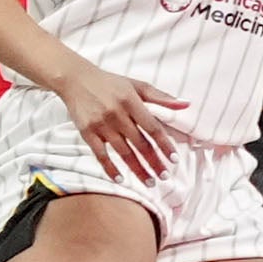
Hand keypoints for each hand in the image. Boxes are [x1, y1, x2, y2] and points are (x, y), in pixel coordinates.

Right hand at [49, 52, 199, 185]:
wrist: (76, 80)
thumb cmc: (111, 83)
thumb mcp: (137, 85)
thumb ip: (161, 97)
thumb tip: (186, 104)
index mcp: (132, 102)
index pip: (153, 128)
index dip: (164, 145)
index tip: (174, 159)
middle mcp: (117, 115)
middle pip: (140, 143)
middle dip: (154, 161)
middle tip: (165, 177)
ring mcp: (101, 125)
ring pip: (123, 152)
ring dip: (137, 169)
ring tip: (149, 181)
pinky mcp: (87, 133)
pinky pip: (100, 155)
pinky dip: (110, 168)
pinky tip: (120, 179)